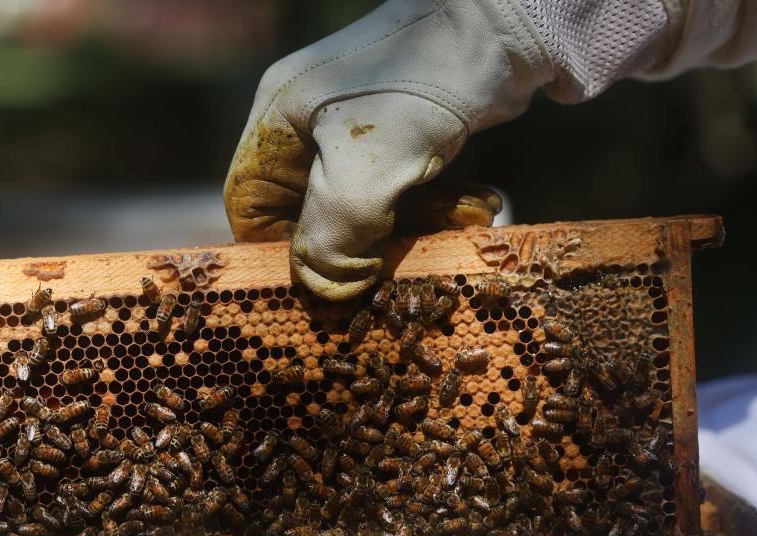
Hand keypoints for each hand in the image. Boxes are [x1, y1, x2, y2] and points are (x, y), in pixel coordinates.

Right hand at [224, 0, 552, 299]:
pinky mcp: (404, 135)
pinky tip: (478, 203)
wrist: (505, 27)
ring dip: (418, 226)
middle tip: (415, 249)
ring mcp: (359, 131)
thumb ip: (331, 238)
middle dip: (370, 243)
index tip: (331, 279)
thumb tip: (330, 287)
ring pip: (371, 210)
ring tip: (468, 215)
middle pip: (318, 217)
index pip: (251, 209)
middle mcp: (310, 127)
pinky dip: (441, 206)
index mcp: (278, 125)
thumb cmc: (420, 86)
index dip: (283, 253)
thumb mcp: (364, 171)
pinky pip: (407, 191)